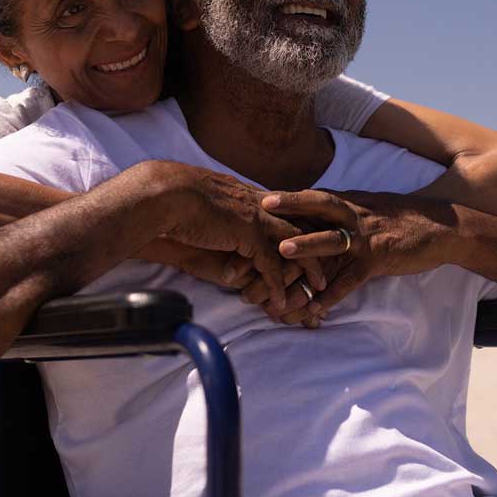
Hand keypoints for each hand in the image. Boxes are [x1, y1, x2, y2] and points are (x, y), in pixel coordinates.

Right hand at [148, 163, 324, 307]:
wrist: (164, 194)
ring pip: (294, 245)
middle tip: (331, 265)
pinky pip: (270, 264)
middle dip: (318, 246)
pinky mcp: (246, 232)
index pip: (287, 210)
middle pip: (300, 225)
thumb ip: (223, 213)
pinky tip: (281, 302)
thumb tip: (224, 226)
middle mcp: (259, 203)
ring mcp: (256, 216)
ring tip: (319, 288)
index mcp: (250, 194)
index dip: (302, 227)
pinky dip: (277, 285)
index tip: (316, 241)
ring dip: (309, 268)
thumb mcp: (207, 202)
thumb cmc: (176, 198)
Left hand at [260, 189, 454, 315]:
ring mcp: (367, 237)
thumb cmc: (401, 220)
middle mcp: (355, 216)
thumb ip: (340, 210)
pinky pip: (353, 278)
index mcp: (350, 203)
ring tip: (283, 252)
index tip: (259, 194)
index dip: (288, 196)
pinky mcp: (380, 259)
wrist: (442, 228)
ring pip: (333, 239)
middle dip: (290, 206)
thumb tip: (311, 214)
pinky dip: (335, 293)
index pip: (314, 197)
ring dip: (308, 245)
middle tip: (262, 207)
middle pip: (319, 206)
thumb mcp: (368, 208)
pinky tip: (317, 307)